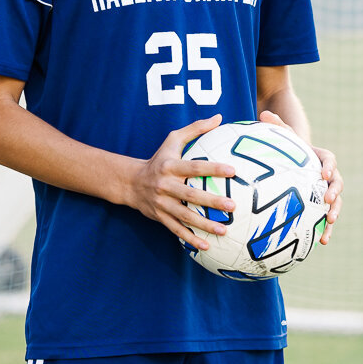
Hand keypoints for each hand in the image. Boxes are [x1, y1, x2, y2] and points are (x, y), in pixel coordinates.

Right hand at [127, 114, 236, 251]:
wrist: (130, 183)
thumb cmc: (159, 159)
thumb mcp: (172, 140)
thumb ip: (195, 129)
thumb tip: (219, 117)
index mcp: (170, 166)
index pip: (193, 167)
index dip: (212, 168)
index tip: (232, 170)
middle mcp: (165, 185)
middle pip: (190, 195)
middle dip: (211, 201)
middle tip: (232, 206)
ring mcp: (161, 203)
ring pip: (184, 216)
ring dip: (204, 224)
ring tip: (224, 230)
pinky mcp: (160, 217)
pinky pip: (176, 230)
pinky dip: (190, 239)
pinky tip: (206, 246)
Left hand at [258, 110, 342, 244]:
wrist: (296, 163)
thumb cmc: (289, 149)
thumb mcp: (284, 136)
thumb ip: (277, 126)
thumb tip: (263, 113)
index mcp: (322, 158)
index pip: (330, 160)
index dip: (329, 166)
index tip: (324, 173)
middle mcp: (329, 176)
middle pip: (337, 184)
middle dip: (334, 193)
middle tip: (328, 200)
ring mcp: (327, 192)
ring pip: (336, 204)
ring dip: (334, 215)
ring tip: (328, 225)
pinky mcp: (321, 206)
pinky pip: (326, 218)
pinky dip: (326, 229)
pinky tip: (321, 242)